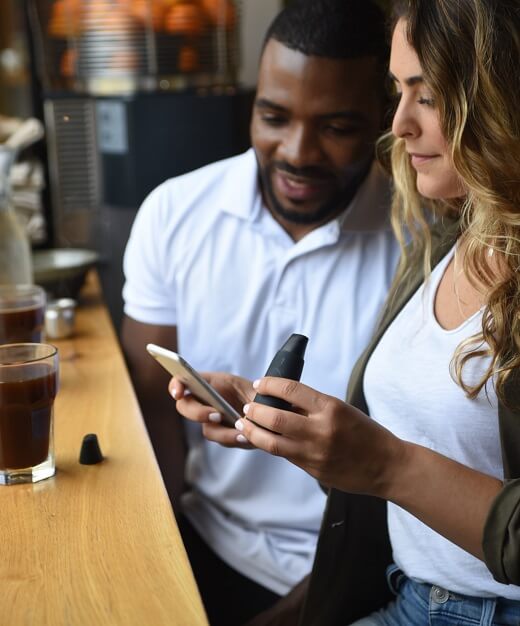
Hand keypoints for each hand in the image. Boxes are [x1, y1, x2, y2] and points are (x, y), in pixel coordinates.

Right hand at [169, 372, 255, 447]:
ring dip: (222, 432)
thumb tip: (231, 399)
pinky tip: (245, 437)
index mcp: (208, 383)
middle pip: (185, 407)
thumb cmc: (258, 393)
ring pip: (206, 430)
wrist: (271, 409)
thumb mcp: (251, 384)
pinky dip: (233, 438)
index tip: (178, 393)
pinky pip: (222, 440)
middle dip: (197, 413)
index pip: (182, 381)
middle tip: (216, 415)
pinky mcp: (223, 435)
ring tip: (239, 430)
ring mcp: (211, 421)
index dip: (175, 386)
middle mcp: (204, 401)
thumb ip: (240, 390)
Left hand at [235, 377, 405, 496]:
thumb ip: (312, 406)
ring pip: (272, 442)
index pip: (291, 389)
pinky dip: (270, 445)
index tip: (260, 383)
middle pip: (274, 417)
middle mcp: (321, 430)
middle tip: (247, 406)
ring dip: (253, 431)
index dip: (270, 384)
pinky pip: (284, 455)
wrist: (387, 465)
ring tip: (244, 424)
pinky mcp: (313, 470)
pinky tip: (262, 439)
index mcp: (330, 408)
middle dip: (254, 410)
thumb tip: (280, 398)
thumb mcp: (341, 409)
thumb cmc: (365, 433)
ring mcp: (315, 453)